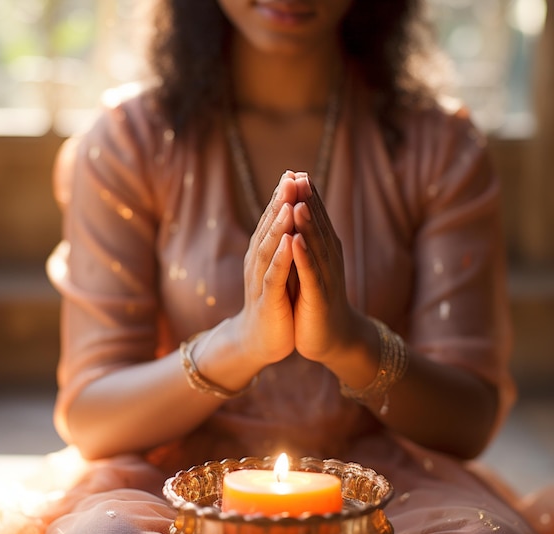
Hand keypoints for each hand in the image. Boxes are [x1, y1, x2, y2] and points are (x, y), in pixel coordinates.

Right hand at [233, 171, 298, 366]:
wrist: (260, 340)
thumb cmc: (274, 302)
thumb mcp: (280, 269)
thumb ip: (283, 244)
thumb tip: (292, 215)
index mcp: (264, 253)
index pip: (273, 220)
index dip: (282, 197)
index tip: (294, 172)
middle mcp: (258, 262)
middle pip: (269, 227)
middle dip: (280, 201)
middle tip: (290, 175)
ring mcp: (261, 281)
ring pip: (269, 247)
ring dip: (279, 224)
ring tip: (289, 202)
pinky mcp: (267, 301)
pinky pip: (273, 277)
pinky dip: (280, 259)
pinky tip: (288, 242)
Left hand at [289, 173, 356, 363]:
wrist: (333, 338)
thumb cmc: (318, 301)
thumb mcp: (313, 268)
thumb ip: (310, 244)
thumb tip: (301, 217)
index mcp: (325, 252)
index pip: (316, 220)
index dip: (307, 197)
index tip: (295, 172)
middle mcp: (329, 261)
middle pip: (318, 227)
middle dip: (308, 201)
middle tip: (298, 175)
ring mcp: (325, 279)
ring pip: (316, 247)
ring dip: (307, 224)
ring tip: (298, 201)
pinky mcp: (319, 298)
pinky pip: (310, 275)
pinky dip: (303, 257)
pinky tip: (295, 241)